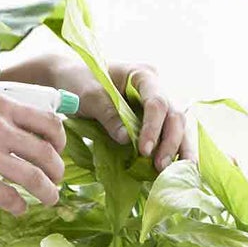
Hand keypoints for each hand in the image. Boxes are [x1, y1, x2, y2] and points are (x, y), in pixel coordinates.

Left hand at [0, 49, 197, 170]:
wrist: (69, 78)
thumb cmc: (79, 80)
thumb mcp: (90, 95)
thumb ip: (109, 115)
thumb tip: (127, 139)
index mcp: (143, 75)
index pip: (157, 101)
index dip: (153, 127)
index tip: (144, 150)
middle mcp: (155, 88)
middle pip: (174, 115)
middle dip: (171, 142)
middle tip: (160, 166)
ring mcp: (155, 104)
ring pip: (177, 126)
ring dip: (178, 149)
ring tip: (174, 172)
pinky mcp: (151, 119)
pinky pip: (167, 134)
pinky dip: (172, 150)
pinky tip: (176, 167)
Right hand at [0, 76, 68, 213]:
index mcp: (0, 105)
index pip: (48, 122)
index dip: (58, 140)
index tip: (57, 150)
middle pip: (47, 153)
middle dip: (57, 171)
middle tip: (56, 180)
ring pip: (34, 178)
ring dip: (47, 192)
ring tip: (49, 199)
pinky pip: (7, 197)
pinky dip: (19, 205)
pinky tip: (18, 208)